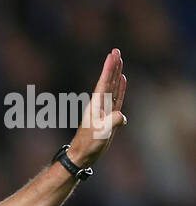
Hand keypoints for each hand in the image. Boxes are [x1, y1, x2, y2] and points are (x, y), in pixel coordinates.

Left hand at [69, 48, 126, 168]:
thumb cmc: (89, 145)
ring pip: (113, 86)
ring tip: (120, 60)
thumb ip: (112, 122)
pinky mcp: (109, 116)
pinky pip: (116, 97)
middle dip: (113, 66)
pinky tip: (122, 80)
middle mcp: (100, 104)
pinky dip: (120, 87)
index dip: (109, 68)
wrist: (82, 155)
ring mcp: (105, 109)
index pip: (104, 82)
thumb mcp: (101, 133)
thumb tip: (122, 117)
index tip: (113, 54)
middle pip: (109, 80)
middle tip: (116, 50)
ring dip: (116, 73)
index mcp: (97, 105)